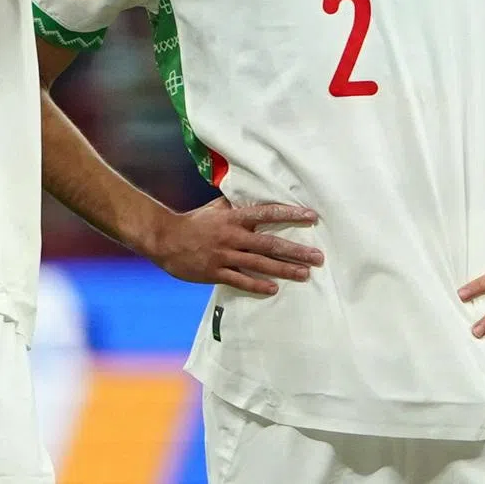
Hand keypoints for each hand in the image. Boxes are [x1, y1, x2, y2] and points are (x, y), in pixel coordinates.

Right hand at [148, 197, 323, 295]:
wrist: (166, 239)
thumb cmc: (195, 222)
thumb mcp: (217, 208)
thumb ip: (237, 204)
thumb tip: (257, 194)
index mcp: (234, 217)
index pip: (268, 213)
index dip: (291, 215)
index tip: (312, 217)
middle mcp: (233, 235)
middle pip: (270, 244)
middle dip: (296, 251)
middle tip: (319, 257)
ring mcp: (224, 255)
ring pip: (260, 264)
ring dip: (284, 269)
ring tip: (305, 274)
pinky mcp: (215, 273)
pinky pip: (240, 280)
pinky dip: (257, 285)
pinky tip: (274, 289)